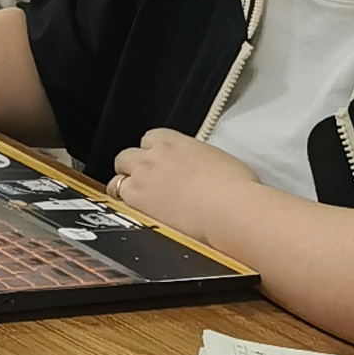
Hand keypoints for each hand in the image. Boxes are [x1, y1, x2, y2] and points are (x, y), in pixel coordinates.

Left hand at [110, 123, 260, 247]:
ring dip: (124, 188)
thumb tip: (205, 172)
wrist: (229, 209)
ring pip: (117, 179)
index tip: (159, 163)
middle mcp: (153, 156)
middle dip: (132, 168)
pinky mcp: (137, 203)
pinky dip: (124, 208)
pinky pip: (118, 202)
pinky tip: (137, 216)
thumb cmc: (236, 188)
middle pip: (127, 156)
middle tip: (146, 184)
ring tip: (138, 203)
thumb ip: (201, 162)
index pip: (151, 138)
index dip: (152, 152)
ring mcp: (142, 179)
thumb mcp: (221, 162)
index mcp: (175, 141)